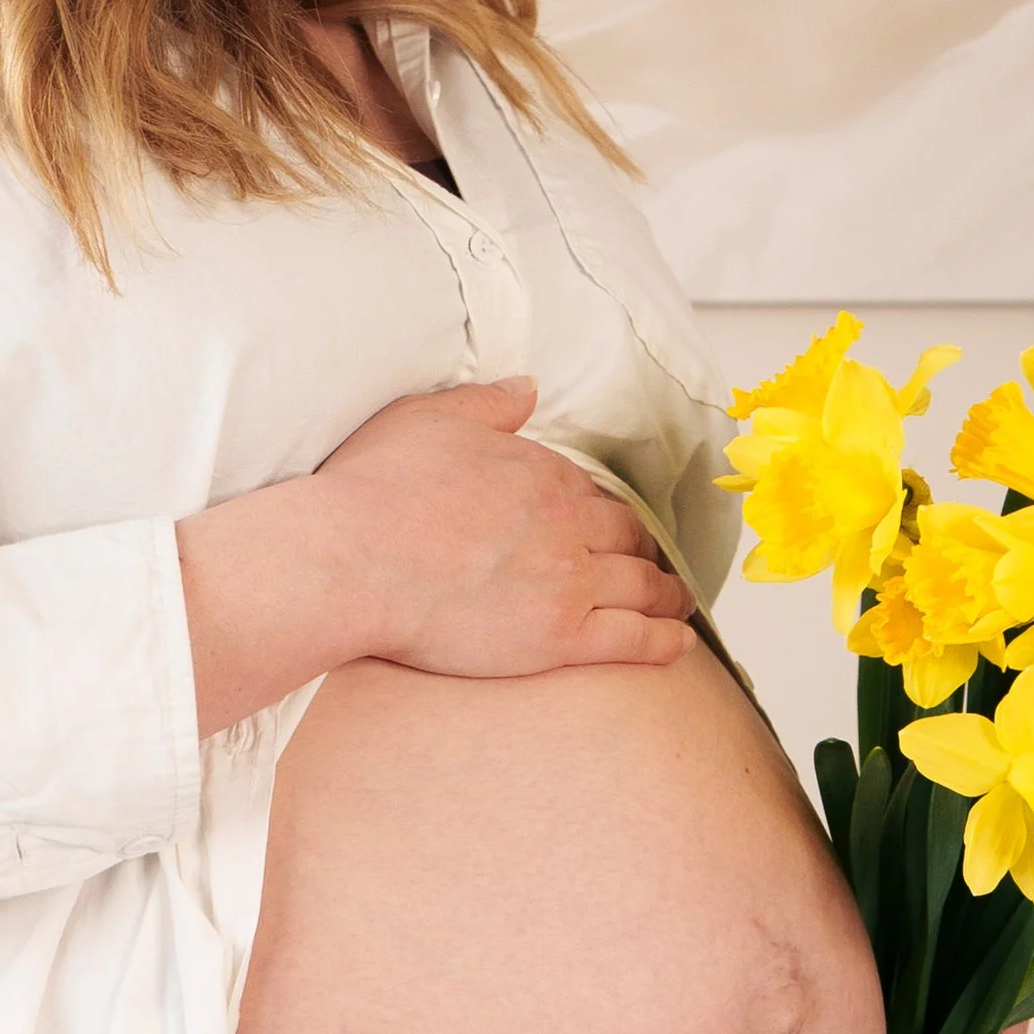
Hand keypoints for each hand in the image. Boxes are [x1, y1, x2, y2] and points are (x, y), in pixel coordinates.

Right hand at [317, 378, 694, 677]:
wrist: (357, 557)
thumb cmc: (378, 489)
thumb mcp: (429, 419)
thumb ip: (486, 404)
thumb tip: (526, 387)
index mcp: (542, 473)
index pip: (590, 495)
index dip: (602, 513)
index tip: (608, 527)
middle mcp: (568, 523)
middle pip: (626, 538)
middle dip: (645, 551)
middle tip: (652, 566)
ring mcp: (570, 581)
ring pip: (642, 587)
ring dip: (666, 594)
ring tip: (676, 603)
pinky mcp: (561, 636)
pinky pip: (632, 639)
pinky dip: (663, 641)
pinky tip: (677, 645)